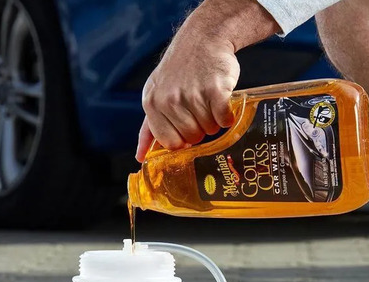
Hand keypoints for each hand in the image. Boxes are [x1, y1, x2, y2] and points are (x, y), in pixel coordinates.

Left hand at [135, 0, 280, 162]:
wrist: (204, 38)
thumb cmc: (181, 69)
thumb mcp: (156, 93)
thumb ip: (149, 127)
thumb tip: (140, 157)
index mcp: (152, 103)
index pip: (170, 142)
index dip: (183, 138)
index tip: (187, 126)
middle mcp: (169, 100)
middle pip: (192, 138)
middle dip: (200, 128)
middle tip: (200, 107)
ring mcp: (192, 95)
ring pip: (209, 130)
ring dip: (214, 120)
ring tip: (209, 100)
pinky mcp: (215, 91)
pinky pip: (224, 121)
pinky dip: (227, 116)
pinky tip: (222, 101)